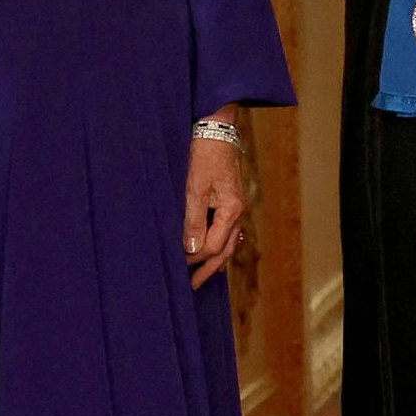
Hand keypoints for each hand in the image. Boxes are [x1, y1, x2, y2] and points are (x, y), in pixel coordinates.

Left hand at [184, 131, 249, 287]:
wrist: (216, 130)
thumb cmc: (204, 156)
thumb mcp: (195, 188)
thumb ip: (193, 220)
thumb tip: (192, 249)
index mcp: (232, 209)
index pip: (215, 245)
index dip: (195, 258)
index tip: (178, 265)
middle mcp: (238, 211)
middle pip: (226, 249)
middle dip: (208, 268)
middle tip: (192, 285)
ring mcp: (236, 206)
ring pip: (229, 241)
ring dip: (215, 259)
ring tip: (203, 274)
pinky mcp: (231, 200)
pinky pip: (228, 230)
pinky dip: (220, 244)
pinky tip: (213, 249)